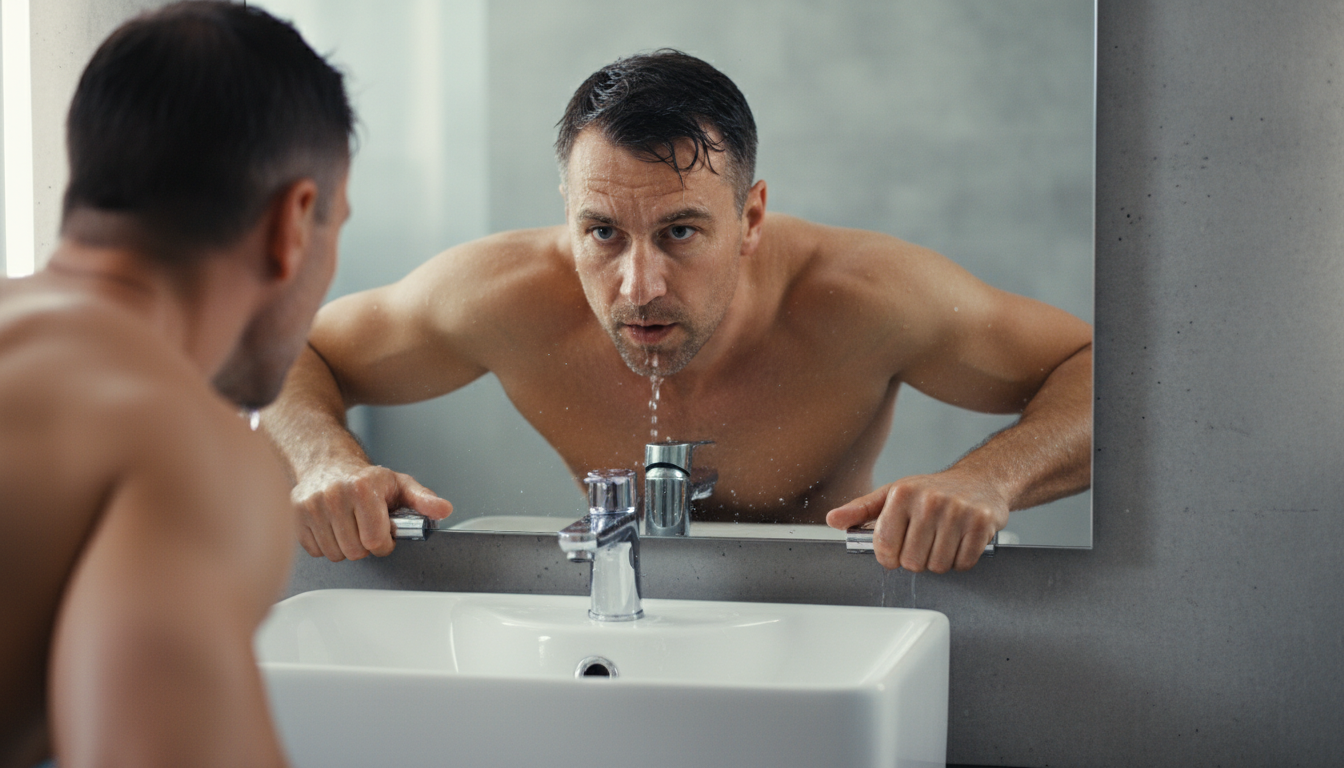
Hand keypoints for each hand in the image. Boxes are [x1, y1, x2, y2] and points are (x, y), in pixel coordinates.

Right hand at [292, 463, 452, 560]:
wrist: (328, 463)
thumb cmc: (368, 479)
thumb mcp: (401, 485)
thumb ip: (424, 500)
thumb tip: (444, 510)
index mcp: (363, 488)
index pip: (376, 541)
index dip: (385, 542)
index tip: (384, 533)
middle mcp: (334, 494)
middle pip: (355, 551)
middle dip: (366, 545)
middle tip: (366, 528)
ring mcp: (312, 505)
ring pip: (335, 554)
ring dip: (346, 546)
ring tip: (350, 526)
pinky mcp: (296, 515)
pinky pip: (316, 551)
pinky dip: (327, 545)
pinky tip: (333, 526)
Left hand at [826, 470, 1005, 572]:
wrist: (980, 480)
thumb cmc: (931, 491)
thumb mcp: (892, 494)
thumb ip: (861, 510)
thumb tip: (833, 520)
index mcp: (902, 494)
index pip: (885, 547)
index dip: (889, 557)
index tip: (895, 552)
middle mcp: (929, 500)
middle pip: (912, 561)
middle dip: (916, 560)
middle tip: (923, 543)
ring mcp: (958, 511)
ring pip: (938, 566)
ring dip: (939, 561)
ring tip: (942, 541)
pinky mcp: (981, 523)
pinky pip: (963, 563)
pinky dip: (960, 561)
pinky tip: (959, 542)